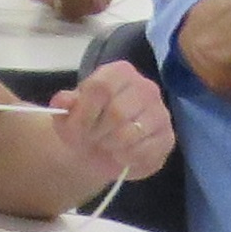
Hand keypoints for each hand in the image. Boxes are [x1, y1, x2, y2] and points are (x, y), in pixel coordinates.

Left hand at [46, 61, 174, 184]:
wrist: (98, 149)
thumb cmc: (84, 124)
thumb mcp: (66, 113)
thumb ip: (63, 104)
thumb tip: (65, 100)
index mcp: (119, 72)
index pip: (101, 87)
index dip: (84, 112)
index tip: (75, 127)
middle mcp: (146, 87)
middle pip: (117, 112)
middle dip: (96, 132)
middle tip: (90, 139)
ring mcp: (160, 112)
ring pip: (131, 133)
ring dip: (109, 146)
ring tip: (104, 145)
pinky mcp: (167, 138)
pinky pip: (144, 152)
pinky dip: (124, 158)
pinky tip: (120, 155)